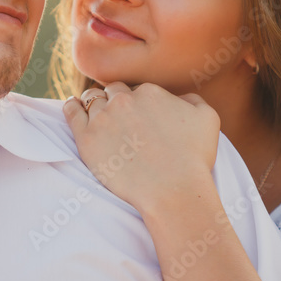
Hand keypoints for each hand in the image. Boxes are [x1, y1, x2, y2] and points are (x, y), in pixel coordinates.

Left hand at [63, 82, 220, 213]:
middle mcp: (124, 99)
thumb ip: (192, 99)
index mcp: (150, 91)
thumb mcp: (208, 118)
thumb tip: (178, 98)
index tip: (139, 117)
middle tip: (119, 118)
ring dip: (94, 104)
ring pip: (92, 100)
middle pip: (113, 91)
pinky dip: (72, 108)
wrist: (173, 191)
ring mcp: (103, 118)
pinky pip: (72, 112)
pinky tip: (73, 108)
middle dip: (116, 100)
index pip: (137, 89)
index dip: (138, 102)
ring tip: (94, 114)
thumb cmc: (194, 159)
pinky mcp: (87, 138)